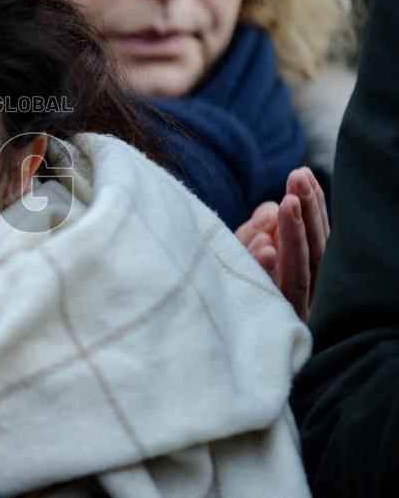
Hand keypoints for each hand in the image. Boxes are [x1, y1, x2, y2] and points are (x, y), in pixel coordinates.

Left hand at [235, 167, 329, 320]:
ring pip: (300, 270)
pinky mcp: (269, 327)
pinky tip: (268, 249)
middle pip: (314, 250)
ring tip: (289, 202)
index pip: (314, 238)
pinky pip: (274, 297)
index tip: (302, 173)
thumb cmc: (222, 287)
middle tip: (299, 176)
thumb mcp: (238, 252)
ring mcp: (288, 312)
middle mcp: (302, 296)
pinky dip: (270, 272)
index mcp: (299, 277)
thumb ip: (257, 229)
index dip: (312, 205)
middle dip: (307, 211)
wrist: (199, 337)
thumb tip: (273, 206)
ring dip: (294, 235)